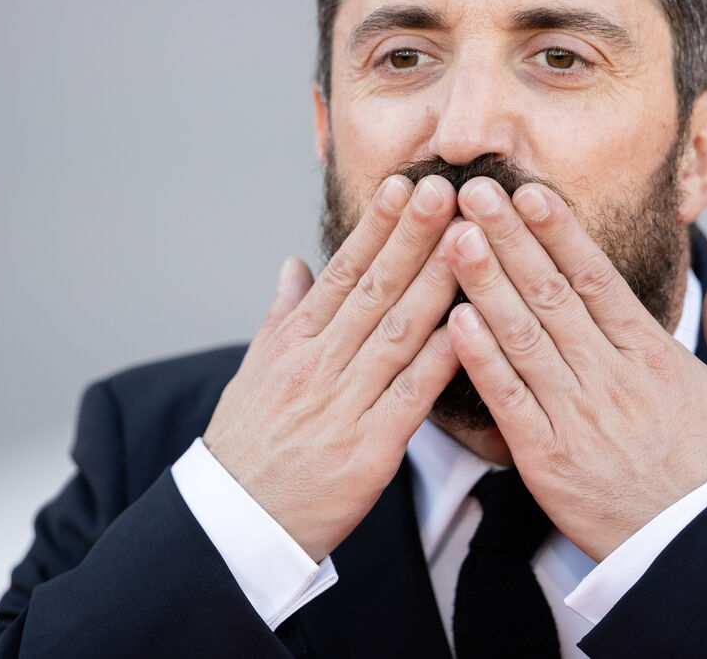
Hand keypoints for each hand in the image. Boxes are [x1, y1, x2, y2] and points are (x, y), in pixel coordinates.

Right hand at [203, 175, 461, 560]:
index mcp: (295, 342)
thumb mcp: (255, 370)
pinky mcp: (368, 450)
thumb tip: (296, 262)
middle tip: (445, 188)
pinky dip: (439, 360)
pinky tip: (468, 326)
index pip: (343, 271)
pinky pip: (410, 397)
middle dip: (412, 236)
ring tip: (466, 239)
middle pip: (374, 290)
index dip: (377, 226)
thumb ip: (283, 313)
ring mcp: (344, 405)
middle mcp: (318, 365)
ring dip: (435, 282)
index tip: (406, 183)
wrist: (237, 523)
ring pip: (397, 332)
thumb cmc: (251, 443)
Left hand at [442, 178, 706, 560]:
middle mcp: (610, 376)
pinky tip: (454, 319)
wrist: (706, 551)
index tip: (528, 190)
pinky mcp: (546, 458)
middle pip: (549, 293)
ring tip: (453, 236)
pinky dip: (480, 359)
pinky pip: (507, 400)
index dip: (558, 231)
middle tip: (472, 190)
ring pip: (522, 336)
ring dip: (485, 283)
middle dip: (508, 237)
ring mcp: (576, 416)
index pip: (595, 278)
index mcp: (653, 354)